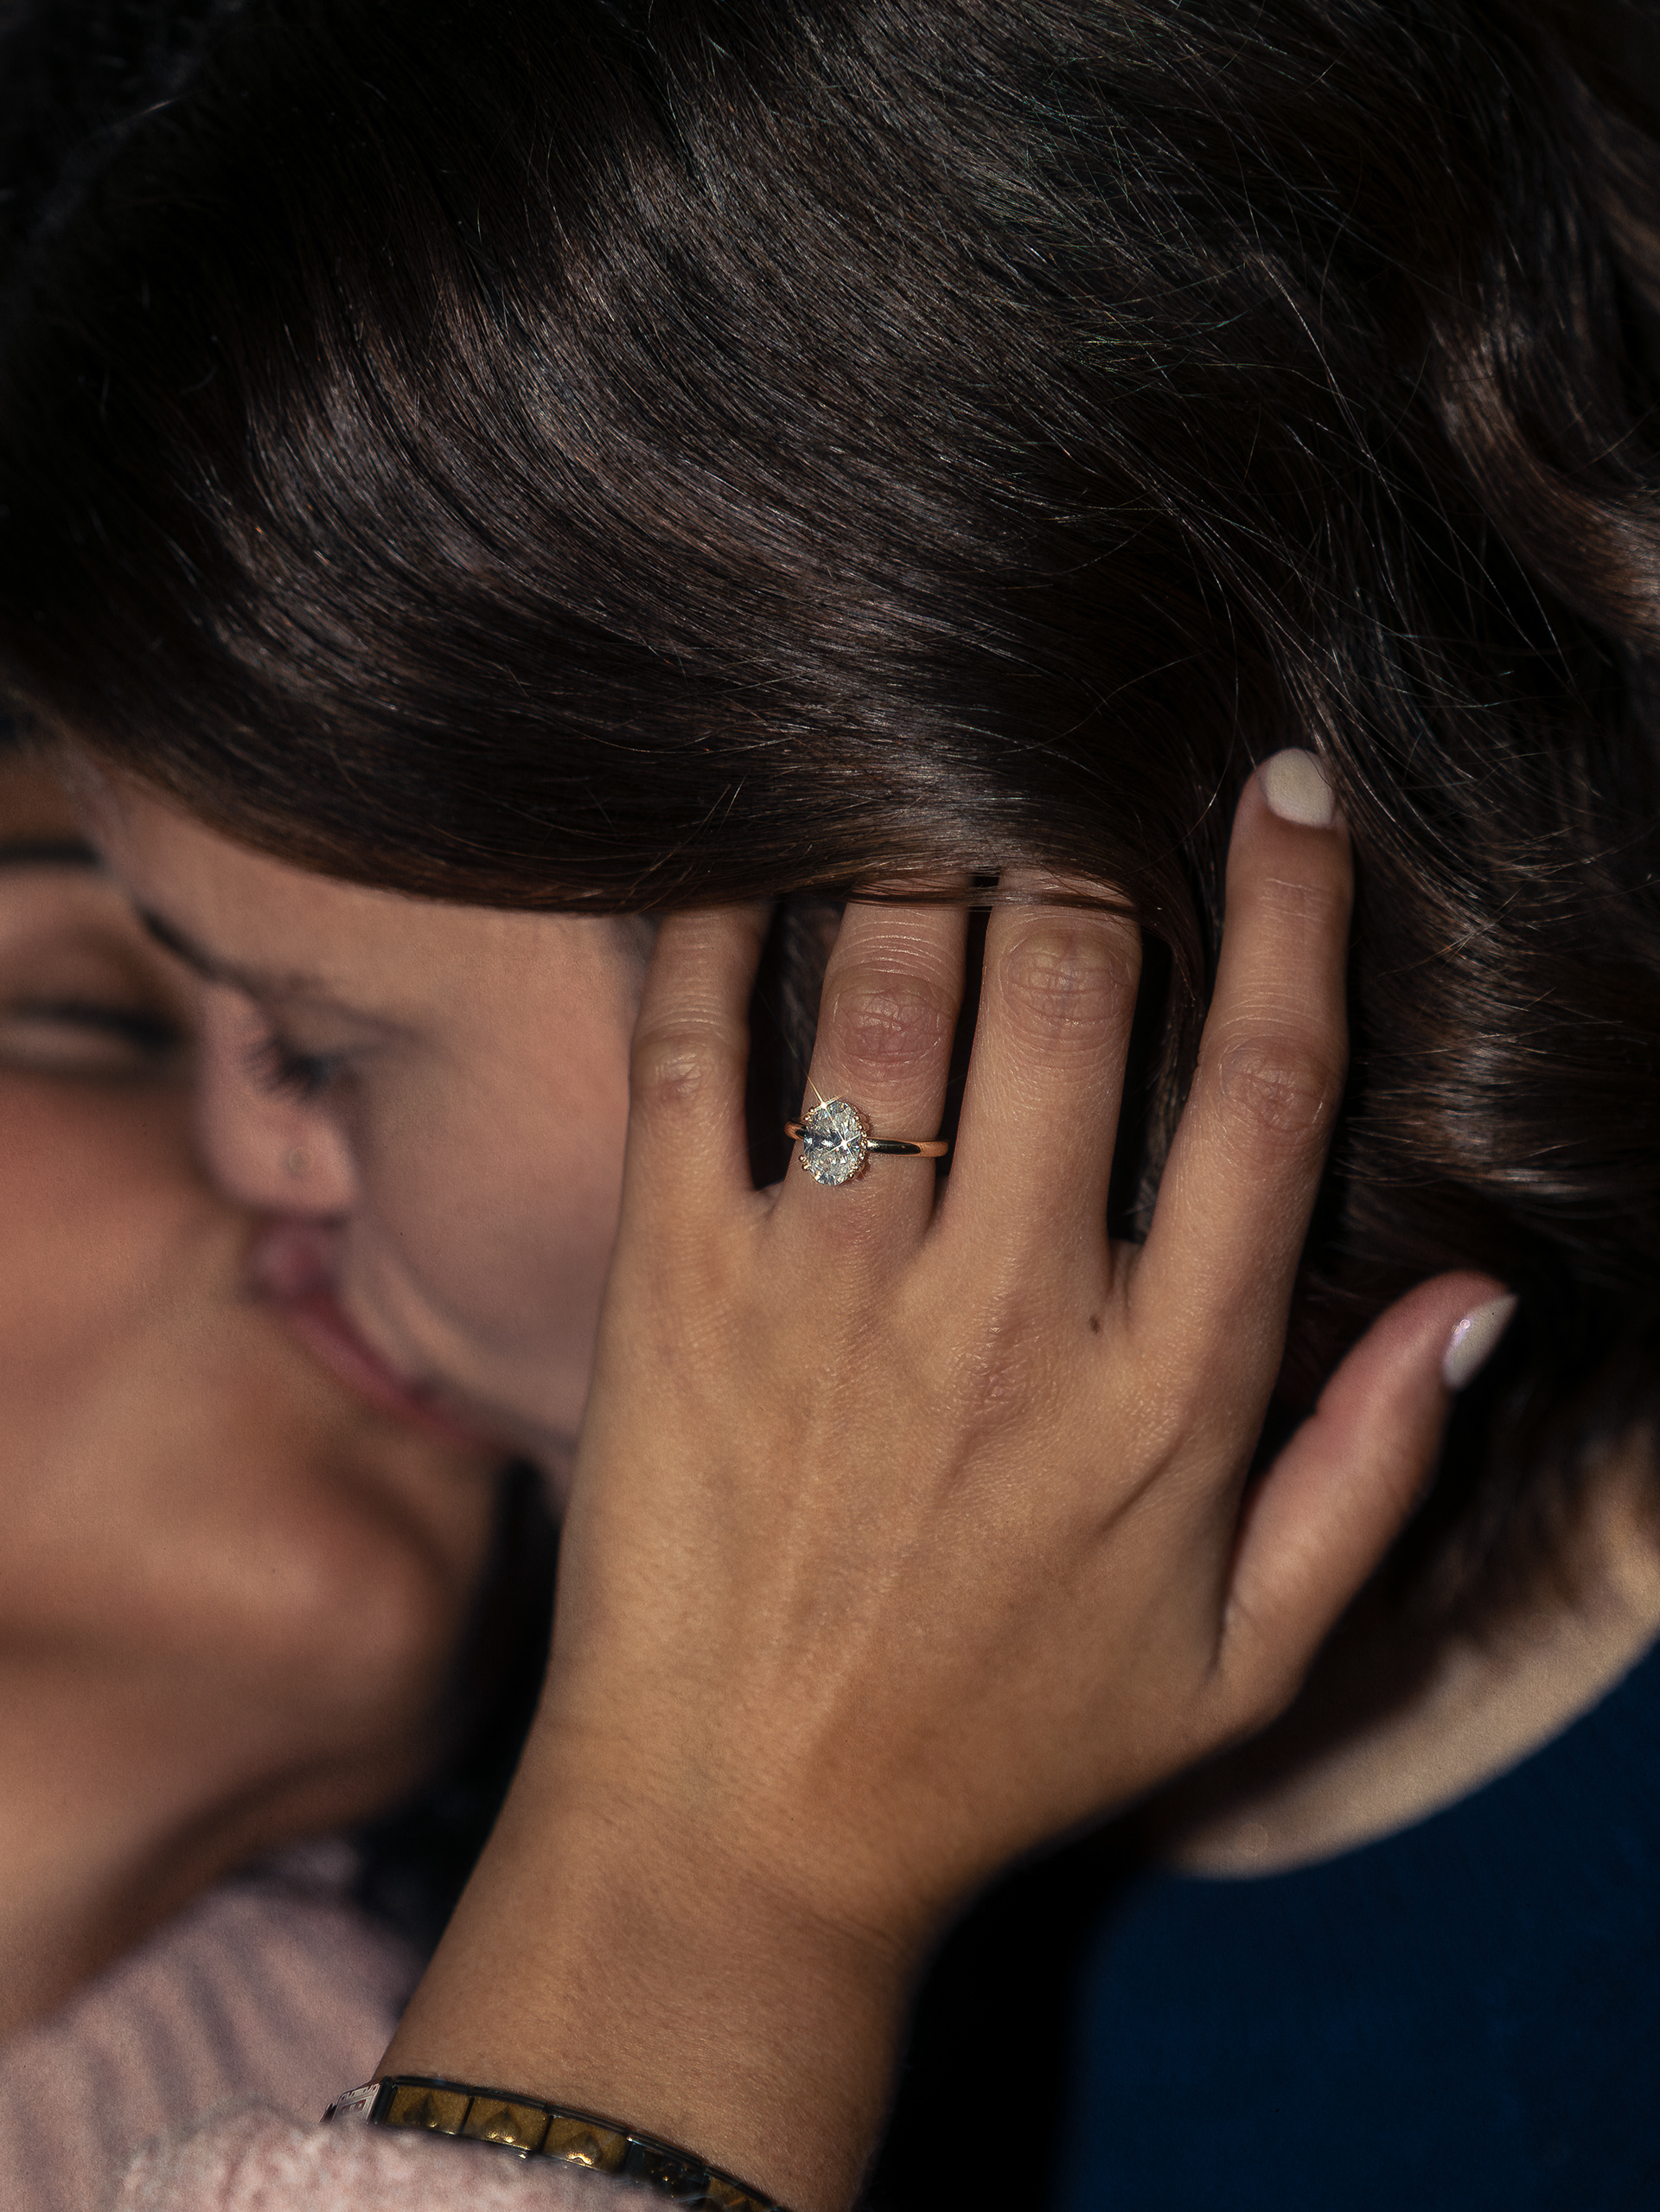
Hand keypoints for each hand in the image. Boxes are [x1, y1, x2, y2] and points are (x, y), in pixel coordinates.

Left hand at [387, 751, 1507, 2209]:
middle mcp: (1006, 1309)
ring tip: (934, 778)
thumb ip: (1369, 1473)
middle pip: (1075, 991)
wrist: (744, 1830)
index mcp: (1165, 1386)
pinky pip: (690, 1055)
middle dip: (1095, 847)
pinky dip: (718, 928)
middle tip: (1082, 776)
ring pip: (894, 993)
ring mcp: (828, 1289)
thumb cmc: (1004, 1743)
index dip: (1296, 915)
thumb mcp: (1244, 1662)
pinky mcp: (676, 1284)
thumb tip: (1474, 1293)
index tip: (1289, 794)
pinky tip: (744, 846)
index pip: (1267, 1093)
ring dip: (927, 852)